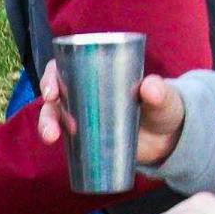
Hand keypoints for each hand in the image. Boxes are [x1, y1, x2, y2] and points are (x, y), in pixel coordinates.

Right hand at [38, 60, 186, 165]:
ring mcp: (83, 117)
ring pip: (54, 116)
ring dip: (46, 124)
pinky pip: (64, 138)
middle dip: (46, 102)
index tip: (51, 90)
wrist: (168, 140)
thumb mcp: (165, 99)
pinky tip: (55, 146)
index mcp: (100, 74)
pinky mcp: (85, 139)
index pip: (67, 67)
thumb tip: (149, 86)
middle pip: (55, 93)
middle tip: (51, 111)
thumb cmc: (164, 110)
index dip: (52, 75)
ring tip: (51, 137)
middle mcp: (85, 93)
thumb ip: (160, 93)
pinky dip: (56, 140)